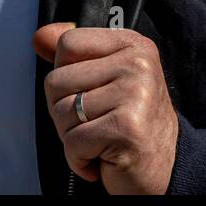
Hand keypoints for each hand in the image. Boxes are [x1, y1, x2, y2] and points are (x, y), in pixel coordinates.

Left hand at [33, 22, 179, 194]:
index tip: (88, 92)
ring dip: (73, 138)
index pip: (68, 43)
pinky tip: (102, 158)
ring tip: (100, 139)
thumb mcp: (105, 80)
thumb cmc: (131, 124)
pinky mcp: (126, 127)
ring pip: (61, 113)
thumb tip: (39, 37)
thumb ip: (74, 57)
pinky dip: (79, 159)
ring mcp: (135, 94)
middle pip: (57, 81)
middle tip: (95, 123)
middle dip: (64, 112)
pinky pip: (73, 142)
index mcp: (133, 45)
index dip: (65, 74)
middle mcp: (138, 64)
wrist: (166, 168)